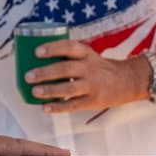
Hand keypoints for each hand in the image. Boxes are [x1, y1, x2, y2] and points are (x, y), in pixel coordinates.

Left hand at [24, 39, 149, 110]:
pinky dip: (58, 107)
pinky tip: (45, 108)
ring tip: (34, 91)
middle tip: (28, 76)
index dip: (53, 48)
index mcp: (86, 54)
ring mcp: (92, 85)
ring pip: (69, 88)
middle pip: (66, 69)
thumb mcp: (88, 56)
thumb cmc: (98, 67)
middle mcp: (90, 68)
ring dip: (50, 90)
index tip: (37, 52)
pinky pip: (74, 105)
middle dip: (46, 72)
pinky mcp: (93, 101)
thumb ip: (68, 57)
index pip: (69, 47)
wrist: (126, 81)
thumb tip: (34, 62)